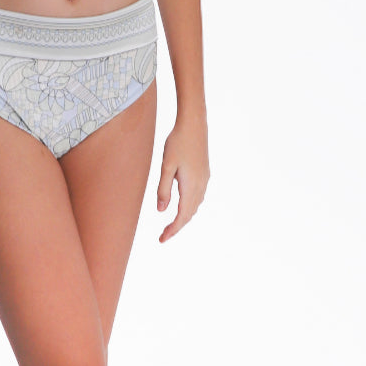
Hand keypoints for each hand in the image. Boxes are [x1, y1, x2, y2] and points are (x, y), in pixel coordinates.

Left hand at [156, 113, 209, 243]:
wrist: (194, 125)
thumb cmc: (177, 143)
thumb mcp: (166, 166)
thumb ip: (163, 189)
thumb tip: (161, 211)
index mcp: (190, 186)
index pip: (181, 216)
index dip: (172, 230)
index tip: (162, 240)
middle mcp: (200, 186)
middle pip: (189, 214)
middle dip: (177, 227)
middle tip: (163, 236)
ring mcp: (204, 180)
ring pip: (195, 206)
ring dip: (184, 217)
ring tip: (171, 224)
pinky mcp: (204, 174)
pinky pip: (198, 197)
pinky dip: (190, 207)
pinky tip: (182, 205)